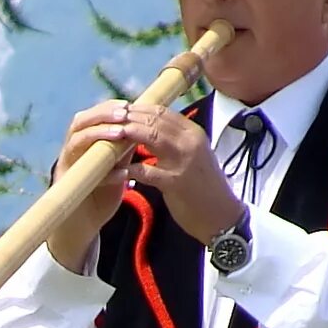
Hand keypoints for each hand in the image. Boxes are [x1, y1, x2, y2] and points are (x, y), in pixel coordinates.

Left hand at [43, 68, 248, 266]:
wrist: (222, 216)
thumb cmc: (204, 188)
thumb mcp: (193, 157)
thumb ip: (174, 142)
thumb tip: (148, 131)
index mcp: (193, 133)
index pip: (162, 112)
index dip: (137, 110)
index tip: (119, 113)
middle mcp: (190, 141)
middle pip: (153, 120)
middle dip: (127, 119)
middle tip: (105, 123)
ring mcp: (183, 160)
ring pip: (149, 137)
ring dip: (125, 136)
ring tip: (104, 139)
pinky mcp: (175, 181)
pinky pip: (144, 171)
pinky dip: (125, 171)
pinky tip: (111, 173)